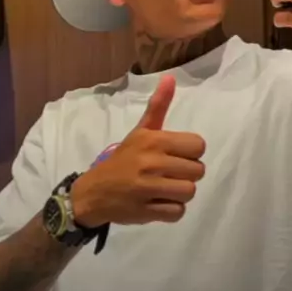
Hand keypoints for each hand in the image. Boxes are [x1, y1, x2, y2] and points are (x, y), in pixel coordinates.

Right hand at [71, 75, 205, 226]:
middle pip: (198, 171)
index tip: (175, 156)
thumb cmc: (123, 159)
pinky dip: (171, 211)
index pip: (198, 146)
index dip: (190, 153)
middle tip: (168, 174)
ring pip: (190, 192)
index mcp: (153, 141)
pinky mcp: (146, 212)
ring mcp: (149, 189)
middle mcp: (152, 163)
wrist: (93, 193)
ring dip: (180, 193)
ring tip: (164, 189)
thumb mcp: (140, 131)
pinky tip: (158, 203)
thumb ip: (159, 106)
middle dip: (186, 174)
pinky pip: (178, 213)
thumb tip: (171, 77)